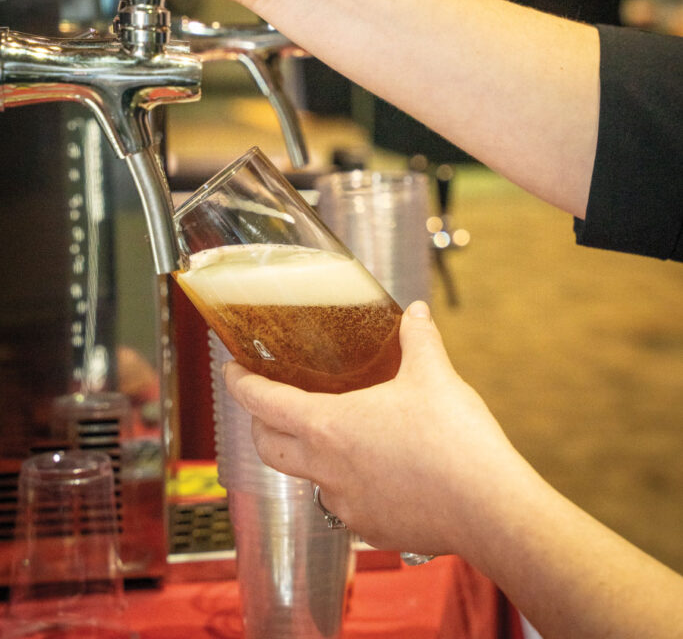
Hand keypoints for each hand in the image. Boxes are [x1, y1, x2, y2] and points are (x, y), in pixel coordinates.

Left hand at [224, 301, 525, 559]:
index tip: (232, 370)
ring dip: (309, 456)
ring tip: (334, 434)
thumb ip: (418, 339)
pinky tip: (377, 470)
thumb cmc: (455, 442)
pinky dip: (349, 484)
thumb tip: (414, 313)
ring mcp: (347, 505)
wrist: (489, 509)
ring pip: (309, 478)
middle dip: (260, 423)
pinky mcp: (374, 529)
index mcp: (329, 426)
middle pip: (268, 448)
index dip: (240, 383)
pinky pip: (347, 504)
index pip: (263, 403)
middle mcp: (327, 470)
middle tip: (270, 402)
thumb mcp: (434, 375)